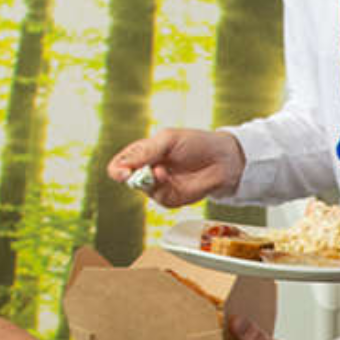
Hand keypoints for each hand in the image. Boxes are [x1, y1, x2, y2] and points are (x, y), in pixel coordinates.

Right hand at [105, 128, 245, 207]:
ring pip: (142, 189)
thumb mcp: (168, 140)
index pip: (120, 163)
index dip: (118, 168)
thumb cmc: (197, 144)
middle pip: (126, 179)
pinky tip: (170, 179)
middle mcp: (148, 170)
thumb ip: (146, 152)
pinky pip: (158, 198)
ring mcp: (158, 186)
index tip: (123, 171)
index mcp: (143, 153)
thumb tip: (123, 166)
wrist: (222, 160)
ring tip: (162, 172)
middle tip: (136, 173)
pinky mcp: (170, 198)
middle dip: (130, 176)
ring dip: (150, 181)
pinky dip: (162, 189)